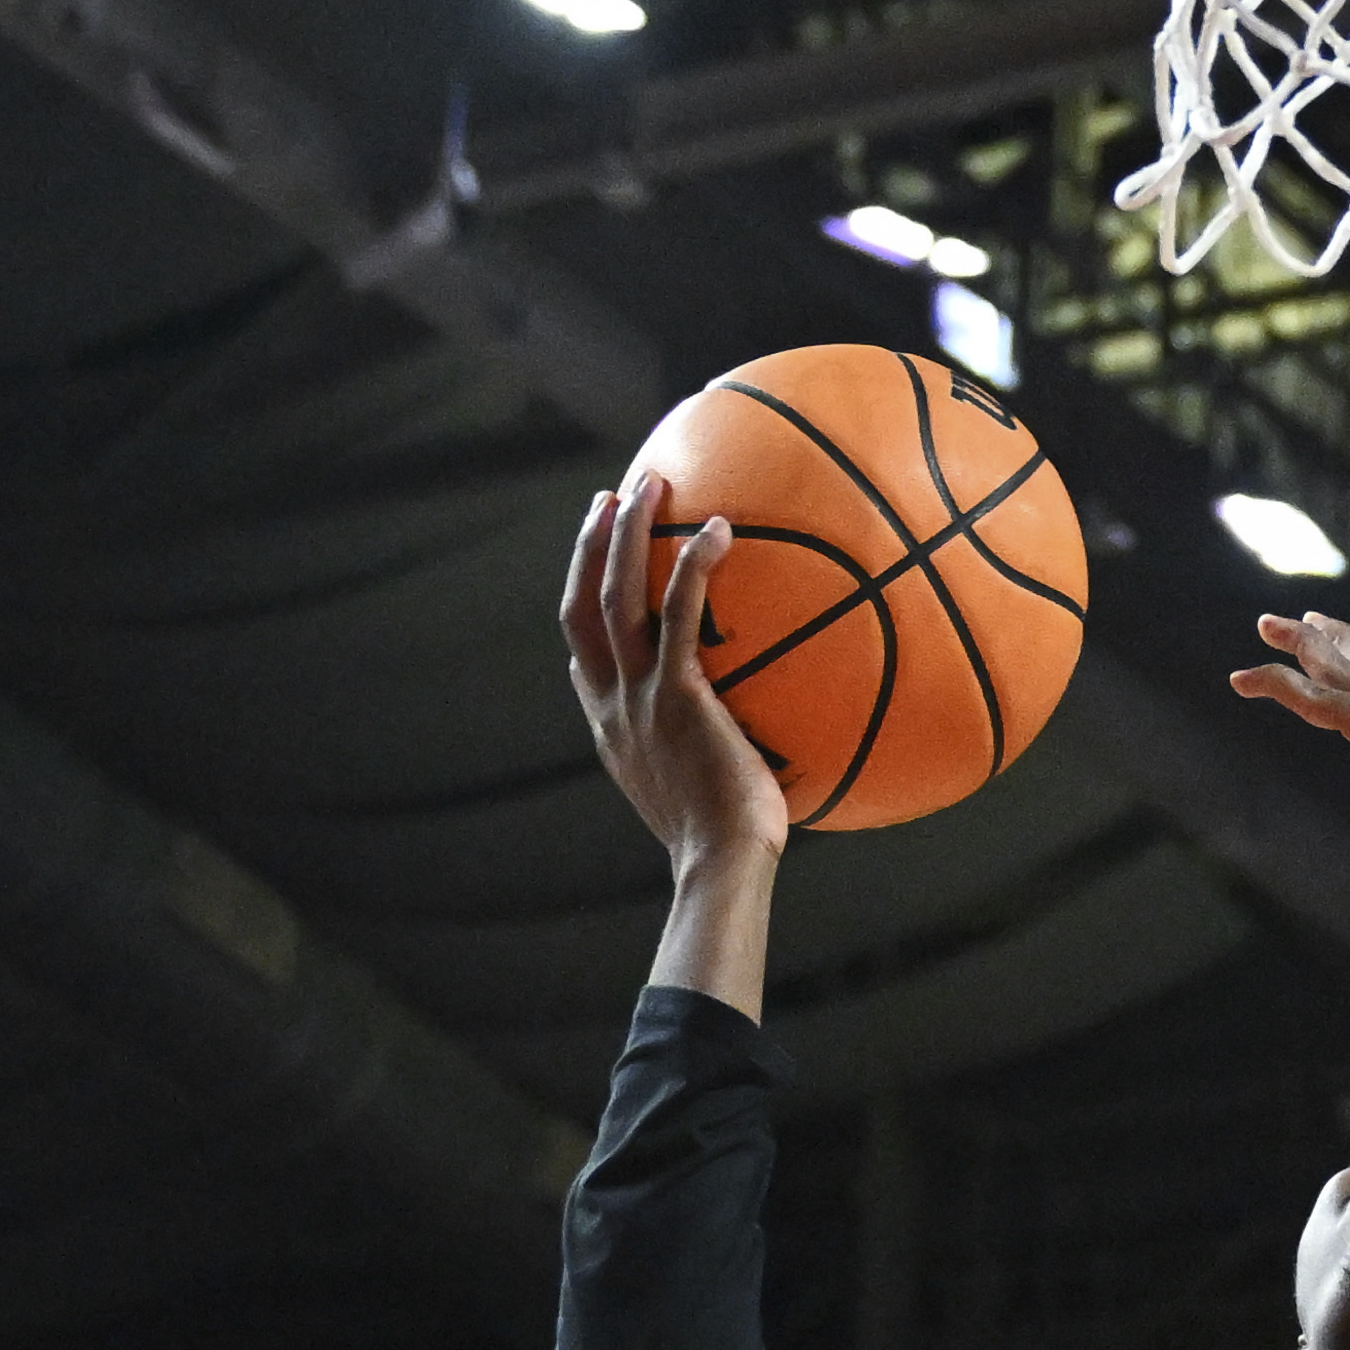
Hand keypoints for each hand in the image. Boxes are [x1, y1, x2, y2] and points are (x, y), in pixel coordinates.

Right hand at [566, 474, 788, 892]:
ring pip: (613, 596)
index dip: (582, 603)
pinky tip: (721, 527)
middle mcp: (613, 706)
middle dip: (591, 548)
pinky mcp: (676, 695)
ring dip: (623, 534)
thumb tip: (767, 740)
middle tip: (609, 499)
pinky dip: (693, 564)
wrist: (720, 866)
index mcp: (612, 729)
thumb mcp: (707, 793)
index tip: (595, 566)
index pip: (582, 656)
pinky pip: (679, 613)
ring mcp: (638, 698)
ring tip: (646, 484)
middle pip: (581, 607)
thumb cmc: (730, 845)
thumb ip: (717, 753)